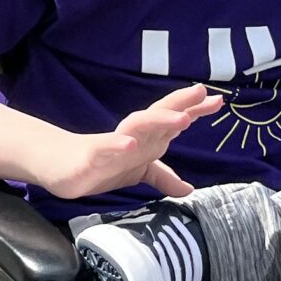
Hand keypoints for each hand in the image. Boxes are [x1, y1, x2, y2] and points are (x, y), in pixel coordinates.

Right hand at [28, 84, 219, 200]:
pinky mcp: (92, 154)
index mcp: (145, 138)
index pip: (171, 120)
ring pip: (138, 126)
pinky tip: (130, 143)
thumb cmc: (101, 165)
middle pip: (158, 115)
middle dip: (180, 103)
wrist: (63, 168)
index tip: (218, 101)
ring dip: (159, 120)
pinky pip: (106, 147)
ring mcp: (113, 143)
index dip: (194, 109)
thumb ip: (162, 176)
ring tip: (182, 118)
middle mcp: (132, 135)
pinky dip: (118, 143)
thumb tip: (188, 189)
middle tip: (202, 92)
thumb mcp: (137, 172)